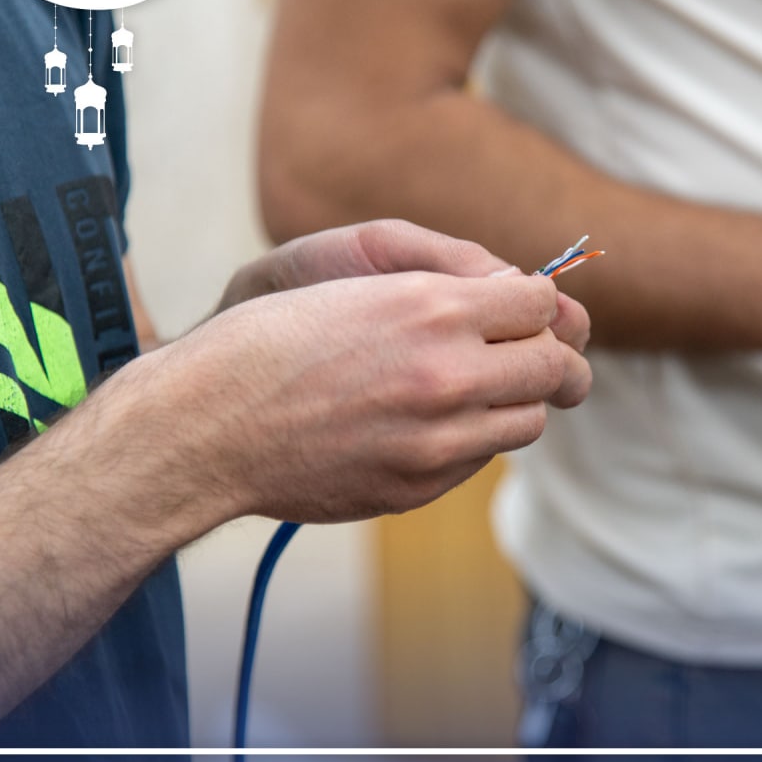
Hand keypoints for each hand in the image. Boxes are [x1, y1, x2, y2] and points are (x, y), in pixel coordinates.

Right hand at [160, 269, 584, 523]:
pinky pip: (481, 458)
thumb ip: (448, 278)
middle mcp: (445, 374)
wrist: (207, 424)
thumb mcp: (356, 277)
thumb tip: (523, 296)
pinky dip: (472, 438)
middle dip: (553, 357)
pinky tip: (428, 423)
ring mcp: (436, 438)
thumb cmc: (273, 337)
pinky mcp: (419, 484)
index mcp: (431, 307)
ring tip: (477, 387)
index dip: (537, 304)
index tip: (523, 310)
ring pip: (529, 420)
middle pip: (555, 368)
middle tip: (539, 356)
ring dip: (515, 400)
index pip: (541, 302)